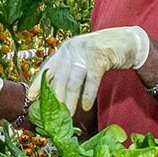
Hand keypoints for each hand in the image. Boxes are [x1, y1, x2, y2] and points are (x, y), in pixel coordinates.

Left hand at [31, 26, 151, 113]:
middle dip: (55, 98)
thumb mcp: (81, 58)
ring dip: (70, 100)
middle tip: (52, 115)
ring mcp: (85, 53)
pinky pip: (91, 80)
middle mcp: (71, 50)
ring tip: (67, 114)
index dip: (38, 83)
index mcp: (64, 50)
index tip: (31, 97)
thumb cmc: (102, 54)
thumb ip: (70, 70)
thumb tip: (58, 94)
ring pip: (74, 81)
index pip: (48, 68)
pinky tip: (85, 106)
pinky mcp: (100, 58)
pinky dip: (88, 94)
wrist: (126, 41)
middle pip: (60, 78)